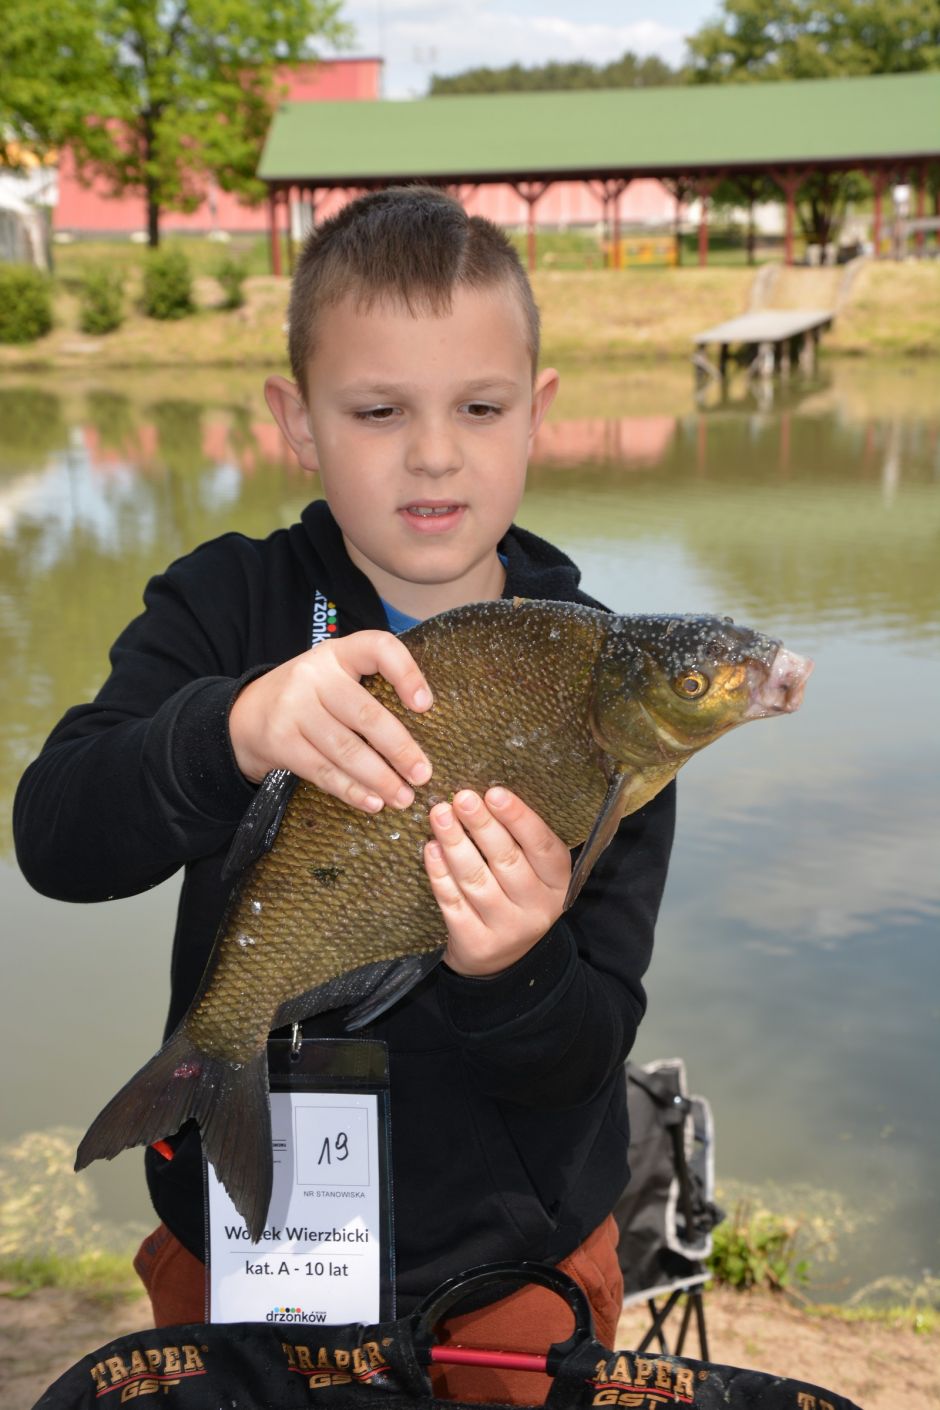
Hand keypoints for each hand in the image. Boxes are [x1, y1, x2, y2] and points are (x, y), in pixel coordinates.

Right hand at [228, 631, 432, 811]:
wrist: (244, 714)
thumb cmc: (308, 698)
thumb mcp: (333, 676)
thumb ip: (368, 690)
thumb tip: (424, 731)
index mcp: (337, 654)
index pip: (378, 648)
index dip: (407, 673)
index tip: (426, 706)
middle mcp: (314, 676)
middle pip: (366, 714)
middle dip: (400, 749)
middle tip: (423, 774)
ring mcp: (293, 708)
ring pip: (346, 749)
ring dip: (379, 778)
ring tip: (403, 797)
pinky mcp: (280, 741)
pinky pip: (323, 771)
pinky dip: (351, 790)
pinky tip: (373, 802)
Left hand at [424, 788, 571, 976]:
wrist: (502, 960)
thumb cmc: (516, 897)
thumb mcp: (534, 873)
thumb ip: (520, 841)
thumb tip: (486, 796)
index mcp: (558, 883)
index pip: (543, 846)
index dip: (519, 818)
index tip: (494, 792)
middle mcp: (538, 908)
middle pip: (507, 860)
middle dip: (482, 825)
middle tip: (461, 798)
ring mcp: (507, 929)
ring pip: (476, 880)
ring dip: (455, 844)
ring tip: (439, 815)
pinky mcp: (477, 942)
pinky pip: (454, 902)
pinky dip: (440, 874)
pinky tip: (431, 849)